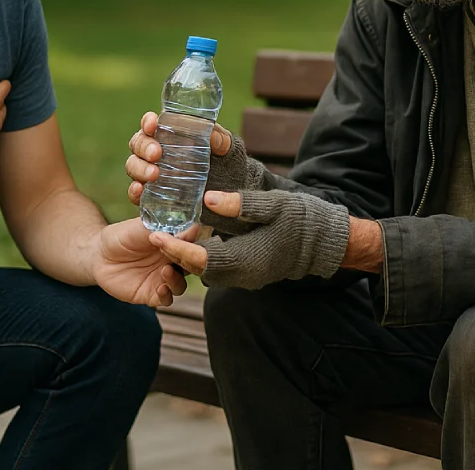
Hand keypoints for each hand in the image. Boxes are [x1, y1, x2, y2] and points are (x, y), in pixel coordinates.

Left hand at [95, 218, 189, 306]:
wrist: (99, 255)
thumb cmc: (122, 236)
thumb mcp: (141, 227)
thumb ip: (162, 228)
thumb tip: (189, 227)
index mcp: (173, 244)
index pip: (191, 246)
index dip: (193, 243)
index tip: (191, 236)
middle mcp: (171, 263)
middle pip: (189, 268)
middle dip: (188, 263)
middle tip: (180, 255)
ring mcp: (161, 279)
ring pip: (180, 285)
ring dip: (177, 280)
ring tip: (166, 270)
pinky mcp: (151, 294)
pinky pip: (165, 300)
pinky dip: (167, 295)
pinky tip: (161, 288)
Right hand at [126, 111, 232, 205]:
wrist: (229, 193)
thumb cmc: (224, 163)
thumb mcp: (227, 149)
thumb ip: (221, 140)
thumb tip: (211, 134)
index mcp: (169, 135)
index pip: (151, 125)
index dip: (147, 122)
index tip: (152, 124)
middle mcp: (155, 153)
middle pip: (138, 144)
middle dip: (144, 147)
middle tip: (157, 154)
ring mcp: (152, 174)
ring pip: (133, 166)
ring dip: (139, 168)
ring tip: (154, 174)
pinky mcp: (153, 195)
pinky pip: (136, 193)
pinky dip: (134, 191)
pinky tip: (140, 190)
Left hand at [148, 189, 350, 288]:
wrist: (322, 243)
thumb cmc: (300, 220)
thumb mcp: (274, 205)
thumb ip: (241, 204)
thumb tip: (208, 197)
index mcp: (246, 259)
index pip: (202, 259)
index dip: (176, 248)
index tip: (154, 235)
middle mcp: (242, 275)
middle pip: (197, 269)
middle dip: (173, 252)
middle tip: (152, 232)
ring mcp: (244, 278)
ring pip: (204, 271)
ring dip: (184, 256)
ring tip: (165, 233)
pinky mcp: (245, 274)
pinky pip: (215, 269)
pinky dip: (199, 257)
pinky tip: (190, 237)